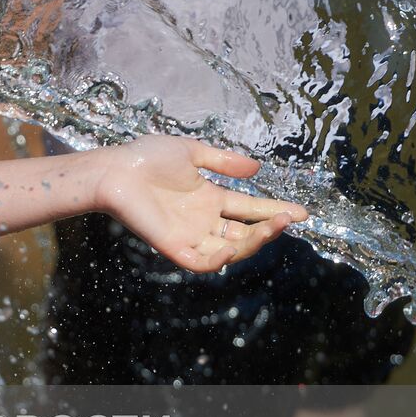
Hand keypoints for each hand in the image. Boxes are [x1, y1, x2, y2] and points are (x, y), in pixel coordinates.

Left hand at [93, 136, 307, 272]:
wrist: (114, 170)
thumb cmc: (146, 157)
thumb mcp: (191, 153)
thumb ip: (223, 161)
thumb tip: (257, 168)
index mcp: (209, 198)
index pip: (249, 209)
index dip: (274, 210)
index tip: (301, 212)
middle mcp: (203, 220)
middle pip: (245, 233)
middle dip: (269, 228)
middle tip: (288, 219)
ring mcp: (189, 235)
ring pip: (230, 250)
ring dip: (253, 242)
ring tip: (272, 226)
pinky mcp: (172, 246)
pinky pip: (200, 263)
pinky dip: (218, 260)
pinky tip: (232, 247)